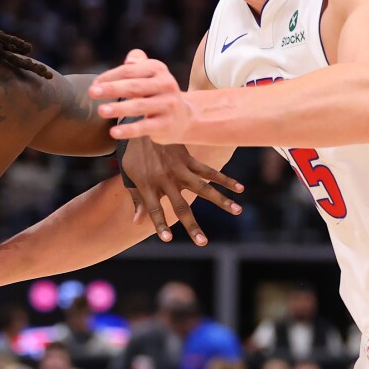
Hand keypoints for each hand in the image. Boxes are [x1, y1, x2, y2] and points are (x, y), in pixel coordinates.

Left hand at [91, 50, 196, 144]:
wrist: (184, 117)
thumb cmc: (157, 93)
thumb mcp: (151, 75)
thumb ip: (137, 65)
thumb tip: (130, 59)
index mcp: (157, 69)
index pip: (129, 71)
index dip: (110, 77)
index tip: (94, 85)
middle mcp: (165, 84)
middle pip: (134, 86)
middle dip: (112, 89)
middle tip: (92, 92)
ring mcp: (167, 105)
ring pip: (139, 106)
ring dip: (119, 108)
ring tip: (101, 110)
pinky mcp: (166, 124)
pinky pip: (144, 127)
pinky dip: (128, 130)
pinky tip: (114, 132)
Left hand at [121, 138, 241, 245]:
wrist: (141, 126)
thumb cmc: (134, 155)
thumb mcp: (130, 177)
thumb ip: (137, 200)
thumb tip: (137, 222)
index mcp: (148, 186)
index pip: (154, 210)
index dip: (160, 224)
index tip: (167, 239)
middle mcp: (165, 180)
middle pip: (181, 207)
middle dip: (192, 226)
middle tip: (202, 242)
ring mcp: (179, 169)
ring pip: (203, 188)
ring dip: (221, 201)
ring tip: (237, 211)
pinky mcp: (188, 159)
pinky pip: (209, 171)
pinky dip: (224, 179)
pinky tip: (239, 188)